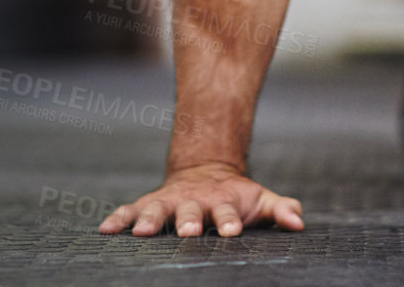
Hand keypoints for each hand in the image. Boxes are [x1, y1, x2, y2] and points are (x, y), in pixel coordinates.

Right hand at [98, 161, 303, 236]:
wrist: (206, 171)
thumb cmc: (236, 197)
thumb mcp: (261, 199)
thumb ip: (280, 209)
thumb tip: (299, 222)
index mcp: (222, 203)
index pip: (227, 214)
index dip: (228, 222)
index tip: (230, 232)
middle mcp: (193, 202)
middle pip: (189, 212)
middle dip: (188, 222)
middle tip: (188, 232)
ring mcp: (169, 203)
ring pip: (156, 210)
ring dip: (148, 220)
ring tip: (139, 232)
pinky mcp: (148, 205)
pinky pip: (129, 211)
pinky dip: (117, 219)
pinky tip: (104, 230)